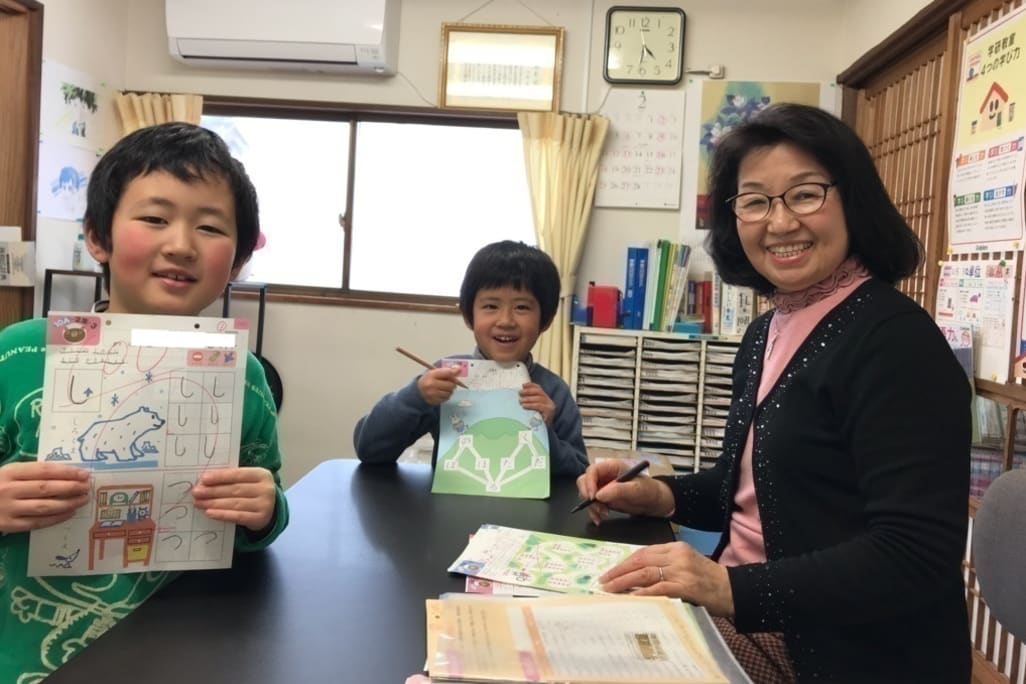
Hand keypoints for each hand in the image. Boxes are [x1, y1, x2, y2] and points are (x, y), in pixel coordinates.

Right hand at [0, 462, 90, 532]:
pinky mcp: (9, 525)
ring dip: (68, 503)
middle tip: (87, 487)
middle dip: (71, 488)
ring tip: (83, 500)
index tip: (84, 473)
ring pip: (44, 507)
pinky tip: (69, 513)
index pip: (44, 470)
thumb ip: (32, 472)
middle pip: (46, 488)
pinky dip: (56, 518)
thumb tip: (66, 473)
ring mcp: (8, 508)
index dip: (67, 472)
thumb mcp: (9, 472)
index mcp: (10, 472)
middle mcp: (9, 489)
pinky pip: (37, 522)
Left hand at [192, 466, 275, 531]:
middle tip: (196, 492)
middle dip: (213, 491)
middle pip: (235, 489)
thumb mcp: (248, 481)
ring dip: (214, 503)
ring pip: (235, 503)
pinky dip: (222, 514)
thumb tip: (205, 481)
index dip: (221, 476)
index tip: (203, 479)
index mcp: (262, 474)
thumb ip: (231, 479)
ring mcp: (265, 505)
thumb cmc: (252, 491)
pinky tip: (209, 512)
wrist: (269, 510)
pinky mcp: (260, 519)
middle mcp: (266, 489)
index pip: (239, 474)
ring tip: (199, 503)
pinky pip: (238, 516)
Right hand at [417, 367, 461, 405]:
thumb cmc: (430, 380)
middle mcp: (431, 385)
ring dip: (450, 390)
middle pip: (450, 385)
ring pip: (450, 393)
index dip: (455, 372)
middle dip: (452, 384)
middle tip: (450, 383)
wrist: (419, 391)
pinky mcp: (434, 401)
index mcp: (431, 375)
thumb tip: (459, 369)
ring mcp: (432, 394)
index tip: (459, 370)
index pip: (447, 373)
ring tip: (445, 388)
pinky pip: (446, 398)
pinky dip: (446, 396)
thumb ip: (446, 371)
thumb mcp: (435, 372)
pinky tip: (442, 393)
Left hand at [519, 382, 554, 424]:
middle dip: (528, 391)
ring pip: (539, 398)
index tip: (522, 385)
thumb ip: (529, 403)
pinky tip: (524, 406)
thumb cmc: (536, 422)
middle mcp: (549, 401)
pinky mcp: (549, 412)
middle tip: (519, 393)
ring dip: (528, 398)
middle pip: (539, 392)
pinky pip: (539, 406)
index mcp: (545, 399)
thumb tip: (518, 396)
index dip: (531, 385)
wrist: (544, 433)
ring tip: (520, 401)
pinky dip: (531, 405)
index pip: (539, 388)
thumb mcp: (533, 410)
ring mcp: (550, 407)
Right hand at [575, 459, 673, 524]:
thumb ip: (618, 490)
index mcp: (612, 467)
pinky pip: (592, 504)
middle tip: (597, 506)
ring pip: (586, 494)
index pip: (593, 471)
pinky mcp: (604, 499)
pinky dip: (593, 512)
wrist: (655, 503)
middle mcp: (605, 476)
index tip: (593, 497)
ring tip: (603, 514)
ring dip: (591, 506)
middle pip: (585, 481)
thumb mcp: (636, 490)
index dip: (589, 483)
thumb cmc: (649, 490)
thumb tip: (599, 495)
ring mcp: (603, 487)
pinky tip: (599, 519)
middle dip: (588, 495)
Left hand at [600, 541, 734, 616]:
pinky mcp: (686, 586)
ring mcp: (681, 570)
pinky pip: (659, 588)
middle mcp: (676, 556)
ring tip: (610, 590)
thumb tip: (635, 576)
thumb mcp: (685, 565)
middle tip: (602, 582)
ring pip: (645, 573)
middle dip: (618, 571)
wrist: (732, 590)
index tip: (609, 572)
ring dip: (624, 582)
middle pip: (640, 560)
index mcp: (675, 548)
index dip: (624, 563)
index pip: (643, 552)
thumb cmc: (707, 580)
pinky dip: (643, 593)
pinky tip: (631, 598)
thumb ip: (664, 566)